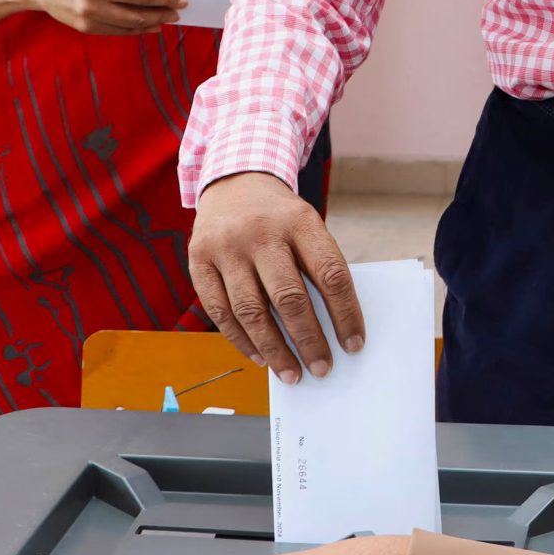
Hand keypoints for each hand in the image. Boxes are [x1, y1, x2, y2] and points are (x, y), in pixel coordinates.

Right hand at [187, 172, 364, 383]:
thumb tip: (332, 329)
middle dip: (309, 340)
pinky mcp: (198, 259)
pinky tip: (260, 356)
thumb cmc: (281, 217)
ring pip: (251, 310)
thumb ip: (317, 268)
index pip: (330, 273)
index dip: (345, 313)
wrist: (234, 182)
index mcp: (300, 221)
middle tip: (322, 368)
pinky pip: (219, 311)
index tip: (354, 344)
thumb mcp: (307, 226)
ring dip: (274, 349)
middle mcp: (261, 232)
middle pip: (289, 297)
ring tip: (292, 372)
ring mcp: (226, 246)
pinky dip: (241, 340)